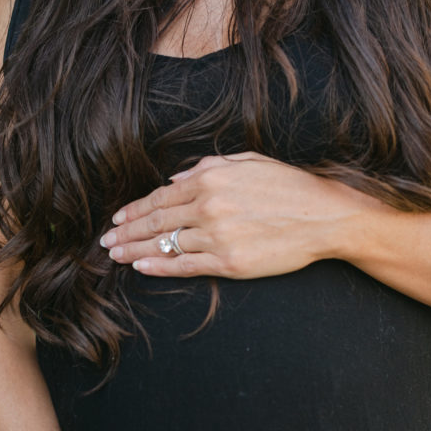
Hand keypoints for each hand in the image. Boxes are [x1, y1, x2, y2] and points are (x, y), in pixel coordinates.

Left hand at [99, 151, 376, 277]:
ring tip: (116, 257)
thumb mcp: (249, 162)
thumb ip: (209, 167)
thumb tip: (177, 177)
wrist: (324, 217)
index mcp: (210, 179)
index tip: (119, 218)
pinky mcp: (229, 262)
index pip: (161, 197)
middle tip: (106, 241)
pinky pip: (185, 266)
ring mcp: (217, 236)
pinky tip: (142, 268)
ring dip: (135, 252)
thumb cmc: (290, 187)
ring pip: (165, 245)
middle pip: (156, 221)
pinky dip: (160, 267)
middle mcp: (208, 206)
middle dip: (127, 232)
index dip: (136, 209)